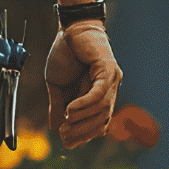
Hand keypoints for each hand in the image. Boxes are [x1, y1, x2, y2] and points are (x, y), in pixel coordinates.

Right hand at [45, 19, 121, 147]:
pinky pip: (99, 95)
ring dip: (82, 119)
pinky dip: (84, 105)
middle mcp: (109, 90)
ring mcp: (111, 80)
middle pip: (102, 122)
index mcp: (98, 95)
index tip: (65, 140)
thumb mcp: (57, 86)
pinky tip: (70, 110)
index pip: (97, 125)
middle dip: (82, 132)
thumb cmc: (65, 54)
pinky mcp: (108, 70)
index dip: (83, 136)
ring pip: (102, 111)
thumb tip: (56, 129)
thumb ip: (58, 107)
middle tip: (64, 135)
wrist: (69, 28)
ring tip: (65, 119)